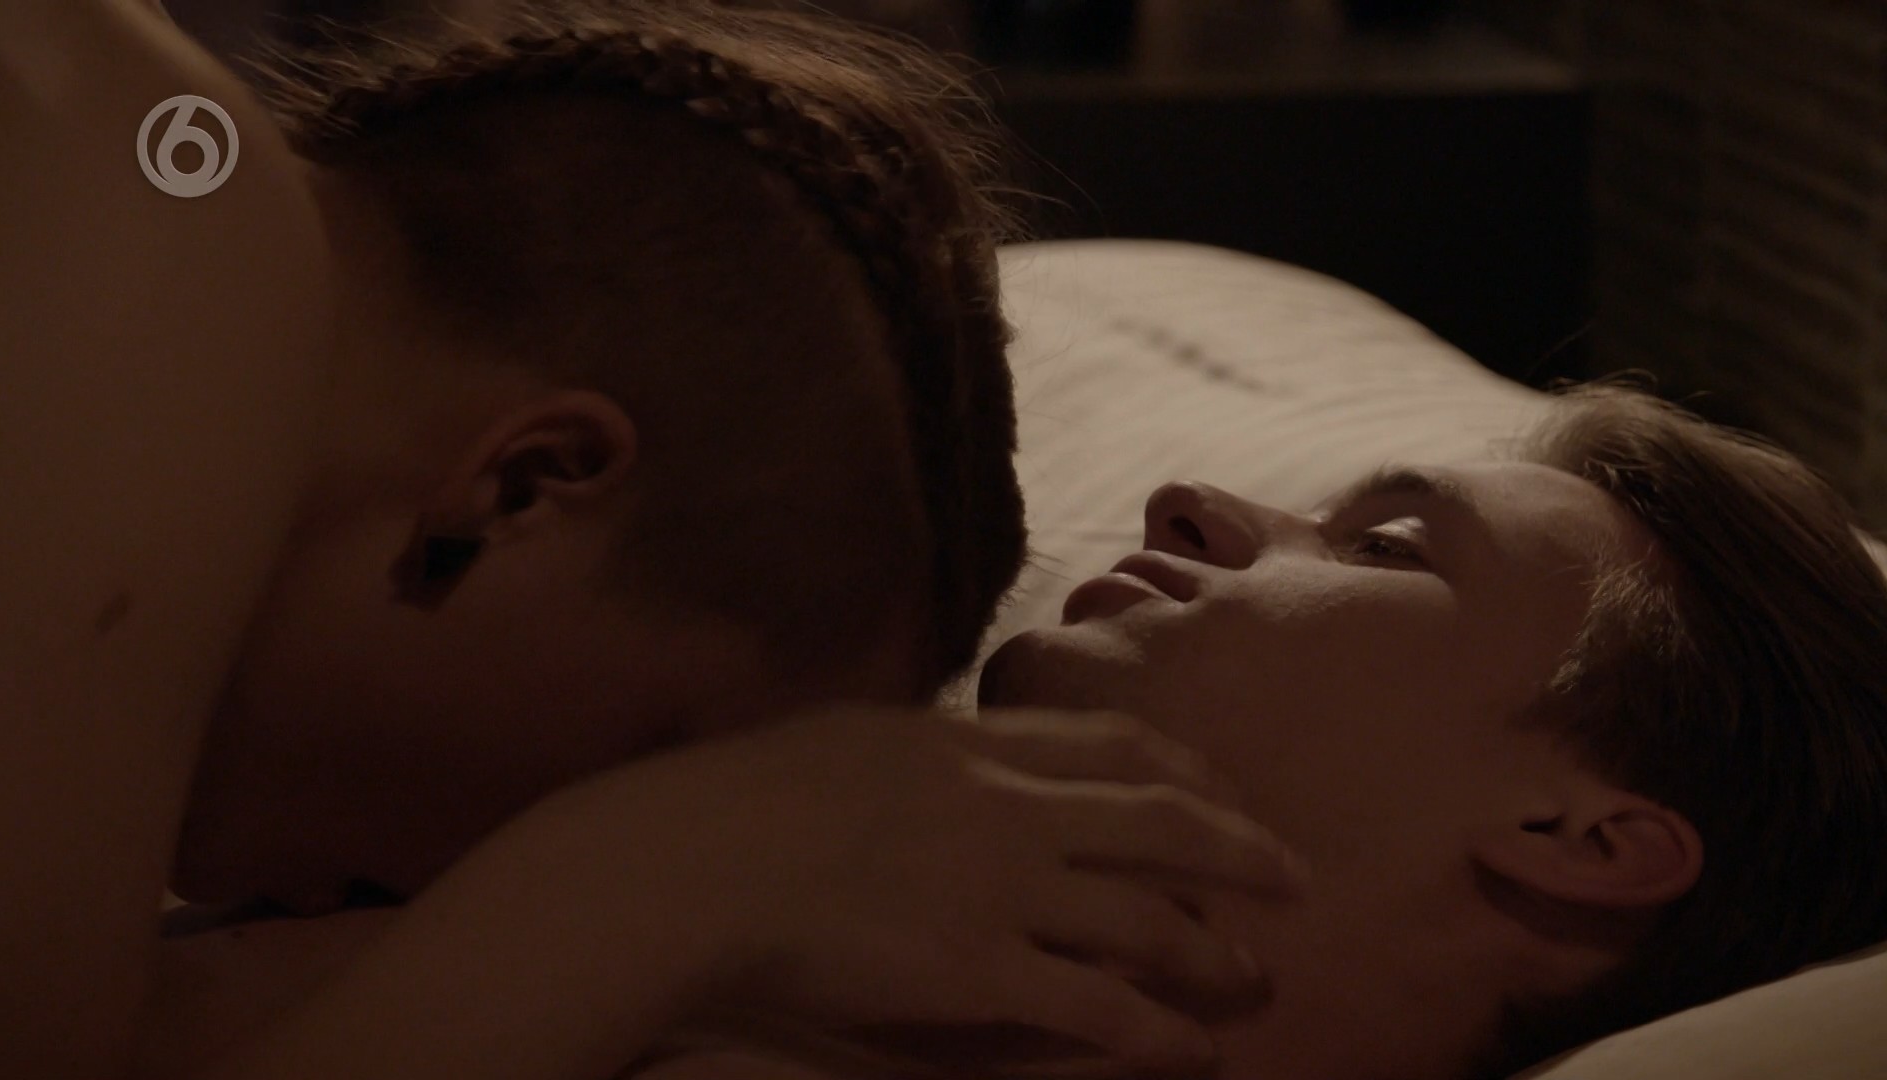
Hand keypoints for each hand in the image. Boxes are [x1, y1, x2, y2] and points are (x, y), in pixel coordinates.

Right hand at [553, 708, 1304, 1074]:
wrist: (693, 863)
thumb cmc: (744, 797)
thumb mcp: (850, 736)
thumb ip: (924, 742)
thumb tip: (952, 744)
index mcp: (973, 741)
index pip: (1114, 743)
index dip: (1189, 767)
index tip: (1228, 787)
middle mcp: (1009, 806)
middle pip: (1161, 820)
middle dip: (1242, 849)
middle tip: (1296, 878)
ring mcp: (1001, 888)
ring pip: (1149, 917)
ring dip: (1216, 951)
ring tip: (1260, 978)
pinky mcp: (979, 972)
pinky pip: (1098, 1004)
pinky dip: (1160, 1031)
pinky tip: (1196, 1052)